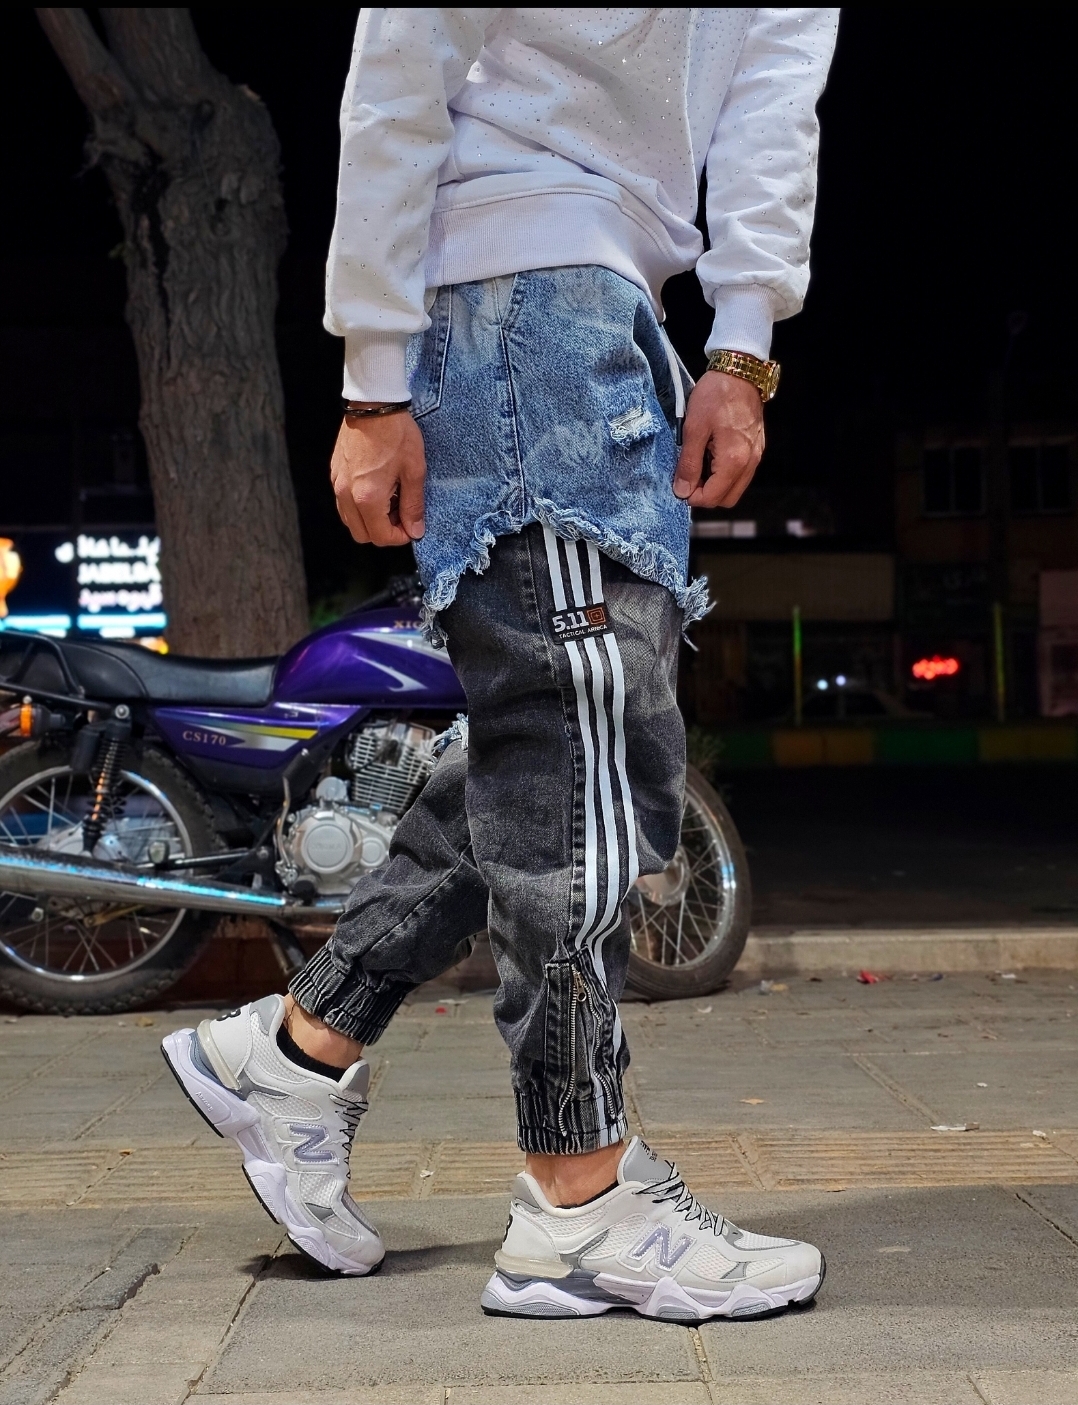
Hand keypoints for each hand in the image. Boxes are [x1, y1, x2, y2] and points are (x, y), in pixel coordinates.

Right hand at [330, 410, 425, 545]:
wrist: (373, 404)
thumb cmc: (396, 434)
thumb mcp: (414, 470)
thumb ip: (413, 505)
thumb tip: (415, 531)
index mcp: (367, 497)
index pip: (381, 537)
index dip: (400, 537)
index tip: (412, 526)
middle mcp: (347, 495)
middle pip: (362, 535)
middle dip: (384, 532)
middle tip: (401, 515)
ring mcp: (337, 484)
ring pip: (350, 521)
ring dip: (370, 520)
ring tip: (390, 501)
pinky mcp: (334, 473)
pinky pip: (344, 503)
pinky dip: (359, 506)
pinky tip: (376, 489)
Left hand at [672, 371, 764, 507]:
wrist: (740, 371)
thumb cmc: (716, 395)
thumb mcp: (693, 429)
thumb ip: (688, 463)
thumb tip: (682, 491)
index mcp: (734, 460)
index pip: (712, 498)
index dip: (692, 496)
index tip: (680, 483)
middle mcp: (749, 463)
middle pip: (726, 499)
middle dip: (706, 494)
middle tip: (689, 475)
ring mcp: (755, 456)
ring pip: (735, 488)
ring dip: (715, 484)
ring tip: (700, 462)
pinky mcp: (756, 448)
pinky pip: (741, 474)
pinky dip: (725, 473)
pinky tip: (712, 455)